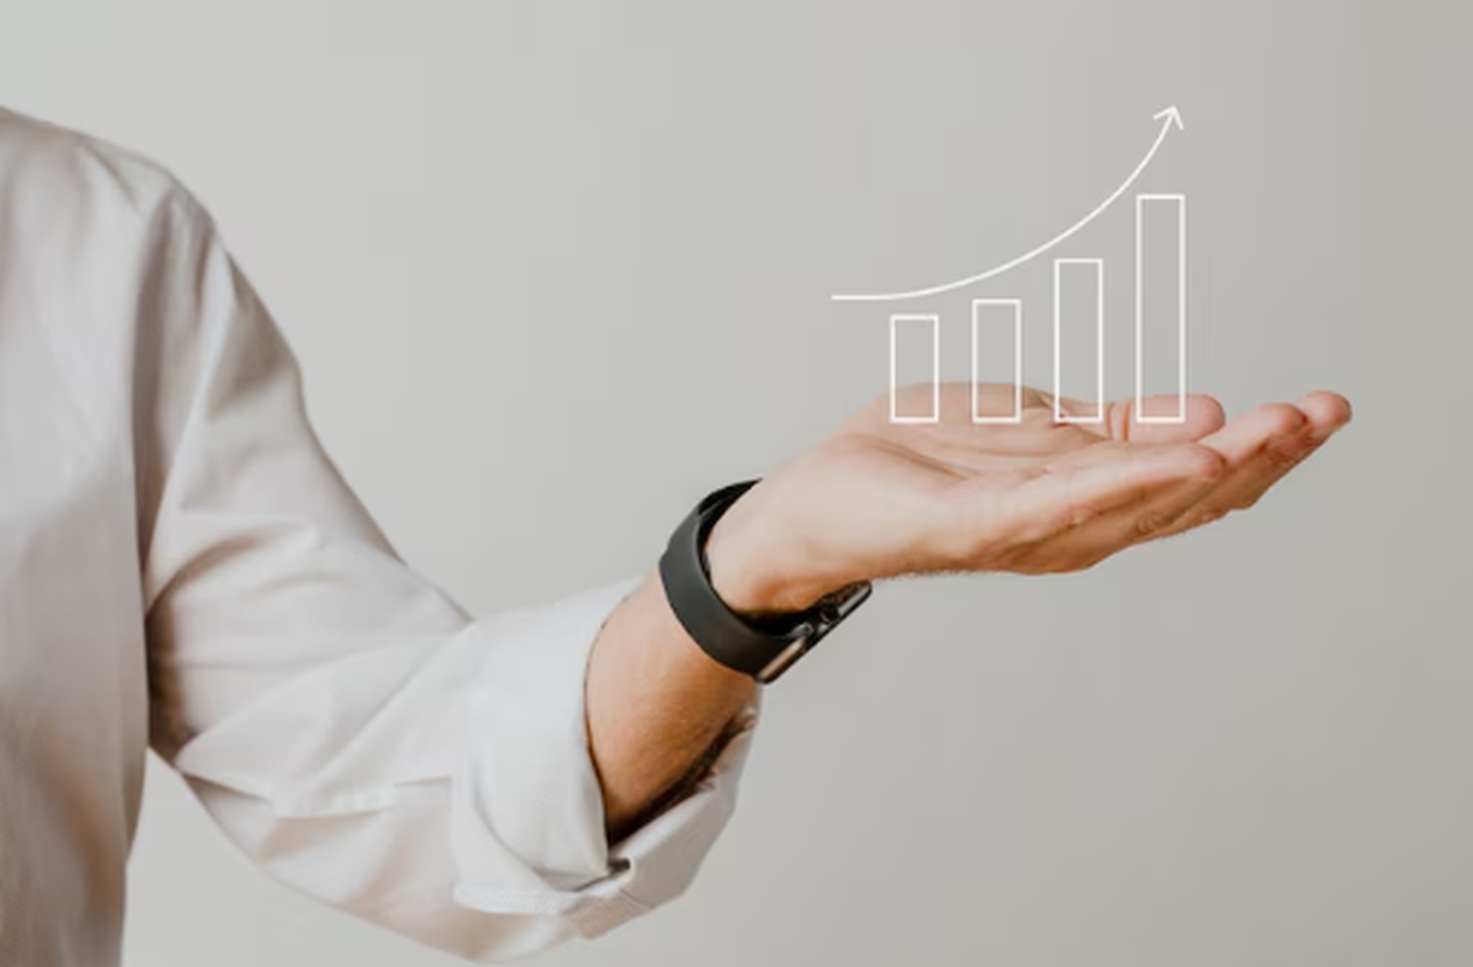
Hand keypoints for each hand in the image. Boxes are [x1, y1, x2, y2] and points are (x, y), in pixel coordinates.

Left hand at [706, 383, 1350, 613]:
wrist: (818, 498)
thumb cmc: (919, 463)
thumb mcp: (1031, 427)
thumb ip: (1111, 428)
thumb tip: (1204, 411)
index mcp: (1085, 499)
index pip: (1189, 479)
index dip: (1259, 451)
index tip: (1321, 410)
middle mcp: (1069, 528)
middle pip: (1180, 497)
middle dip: (1257, 456)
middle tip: (1323, 413)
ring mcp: (1025, 531)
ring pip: (1135, 502)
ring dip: (1210, 466)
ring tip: (1274, 429)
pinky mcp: (974, 525)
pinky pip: (1057, 505)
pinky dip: (1121, 482)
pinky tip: (1176, 458)